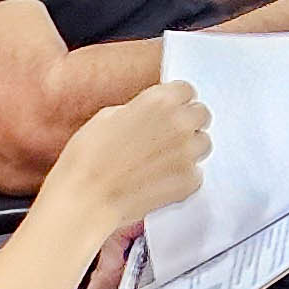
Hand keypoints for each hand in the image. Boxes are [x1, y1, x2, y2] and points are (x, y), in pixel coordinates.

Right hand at [53, 81, 210, 233]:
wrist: (85, 198)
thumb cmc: (87, 159)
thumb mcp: (107, 117)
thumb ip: (139, 109)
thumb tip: (150, 113)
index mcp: (158, 101)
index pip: (186, 90)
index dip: (177, 101)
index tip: (171, 109)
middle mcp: (178, 123)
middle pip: (202, 114)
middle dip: (188, 122)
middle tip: (168, 136)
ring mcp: (187, 152)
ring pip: (203, 143)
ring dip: (188, 149)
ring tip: (162, 161)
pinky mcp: (190, 180)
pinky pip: (196, 173)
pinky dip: (183, 177)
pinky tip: (159, 181)